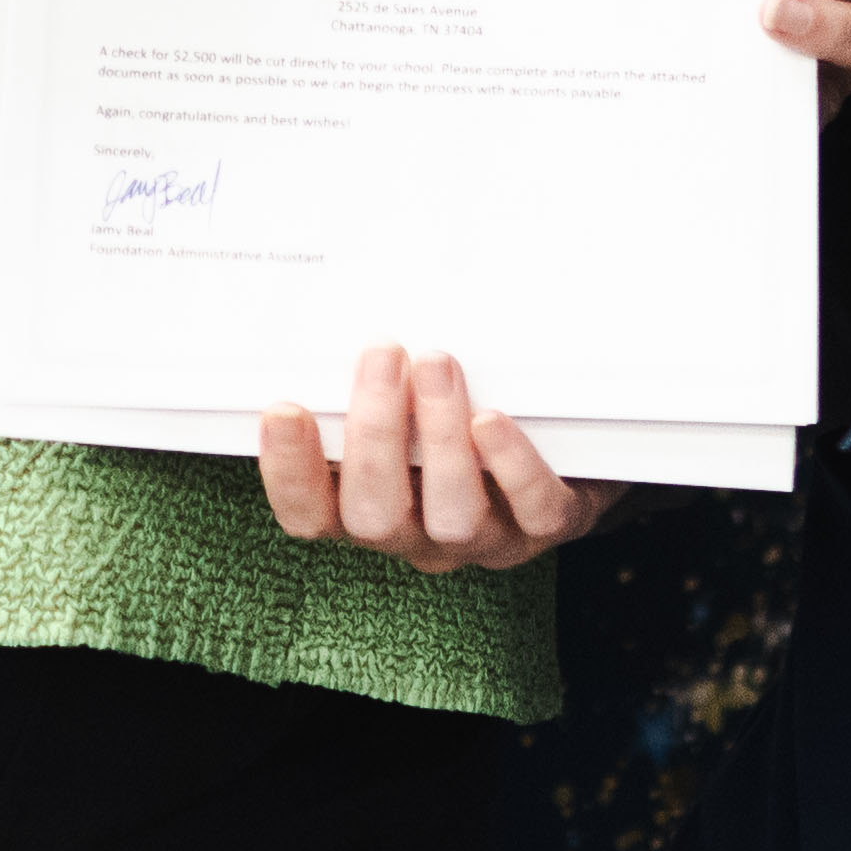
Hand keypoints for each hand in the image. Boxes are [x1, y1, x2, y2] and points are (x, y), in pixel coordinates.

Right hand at [255, 346, 613, 574]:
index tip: (284, 407)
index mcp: (371, 507)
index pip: (309, 515)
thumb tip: (326, 312)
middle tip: (381, 354)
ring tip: (438, 364)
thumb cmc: (462, 420)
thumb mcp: (406, 408)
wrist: (566, 452)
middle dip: (372, 434)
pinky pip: (532, 512)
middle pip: (373, 517)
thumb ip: (370, 385)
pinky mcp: (549, 525)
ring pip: (451, 516)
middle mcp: (419, 536)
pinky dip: (511, 464)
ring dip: (439, 439)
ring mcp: (486, 537)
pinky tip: (493, 418)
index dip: (289, 472)